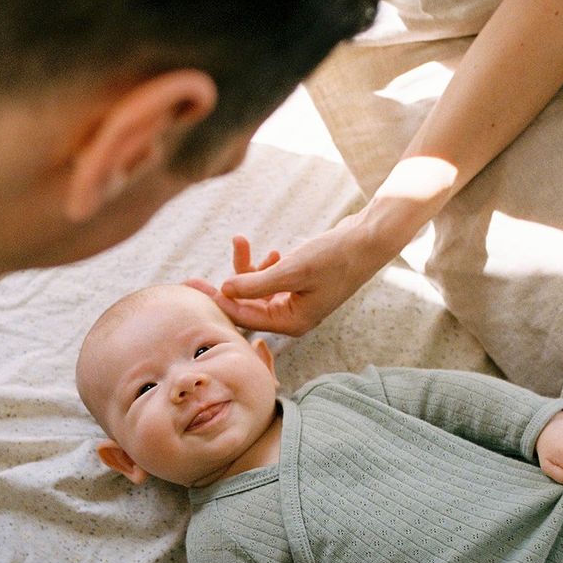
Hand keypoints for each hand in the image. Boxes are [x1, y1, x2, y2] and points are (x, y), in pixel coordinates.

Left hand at [187, 218, 386, 335]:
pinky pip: (271, 281)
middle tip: (191, 279)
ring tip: (240, 240)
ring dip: (246, 268)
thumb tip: (225, 290)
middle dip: (224, 288)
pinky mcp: (300, 285)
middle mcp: (292, 317)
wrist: (370, 239)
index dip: (216, 302)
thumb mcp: (293, 269)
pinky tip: (269, 250)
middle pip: (246, 308)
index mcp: (291, 323)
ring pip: (257, 291)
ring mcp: (297, 302)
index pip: (244, 318)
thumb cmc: (336, 255)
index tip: (192, 288)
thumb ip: (257, 282)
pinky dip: (264, 266)